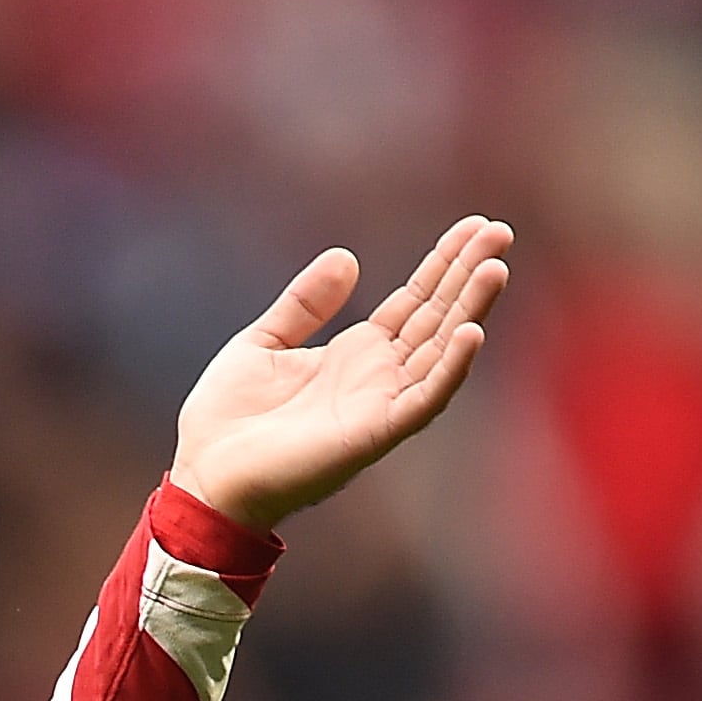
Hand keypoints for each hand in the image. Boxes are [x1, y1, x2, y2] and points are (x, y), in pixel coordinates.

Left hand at [169, 214, 513, 531]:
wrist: (201, 474)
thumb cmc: (226, 419)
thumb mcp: (262, 343)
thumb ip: (304, 304)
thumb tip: (346, 258)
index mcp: (355, 354)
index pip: (414, 301)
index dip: (444, 264)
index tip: (475, 226)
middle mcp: (378, 377)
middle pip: (437, 316)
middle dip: (468, 274)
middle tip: (500, 230)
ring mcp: (380, 404)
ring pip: (440, 351)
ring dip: (470, 310)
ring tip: (495, 267)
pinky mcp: (374, 433)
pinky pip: (424, 399)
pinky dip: (450, 368)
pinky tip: (471, 332)